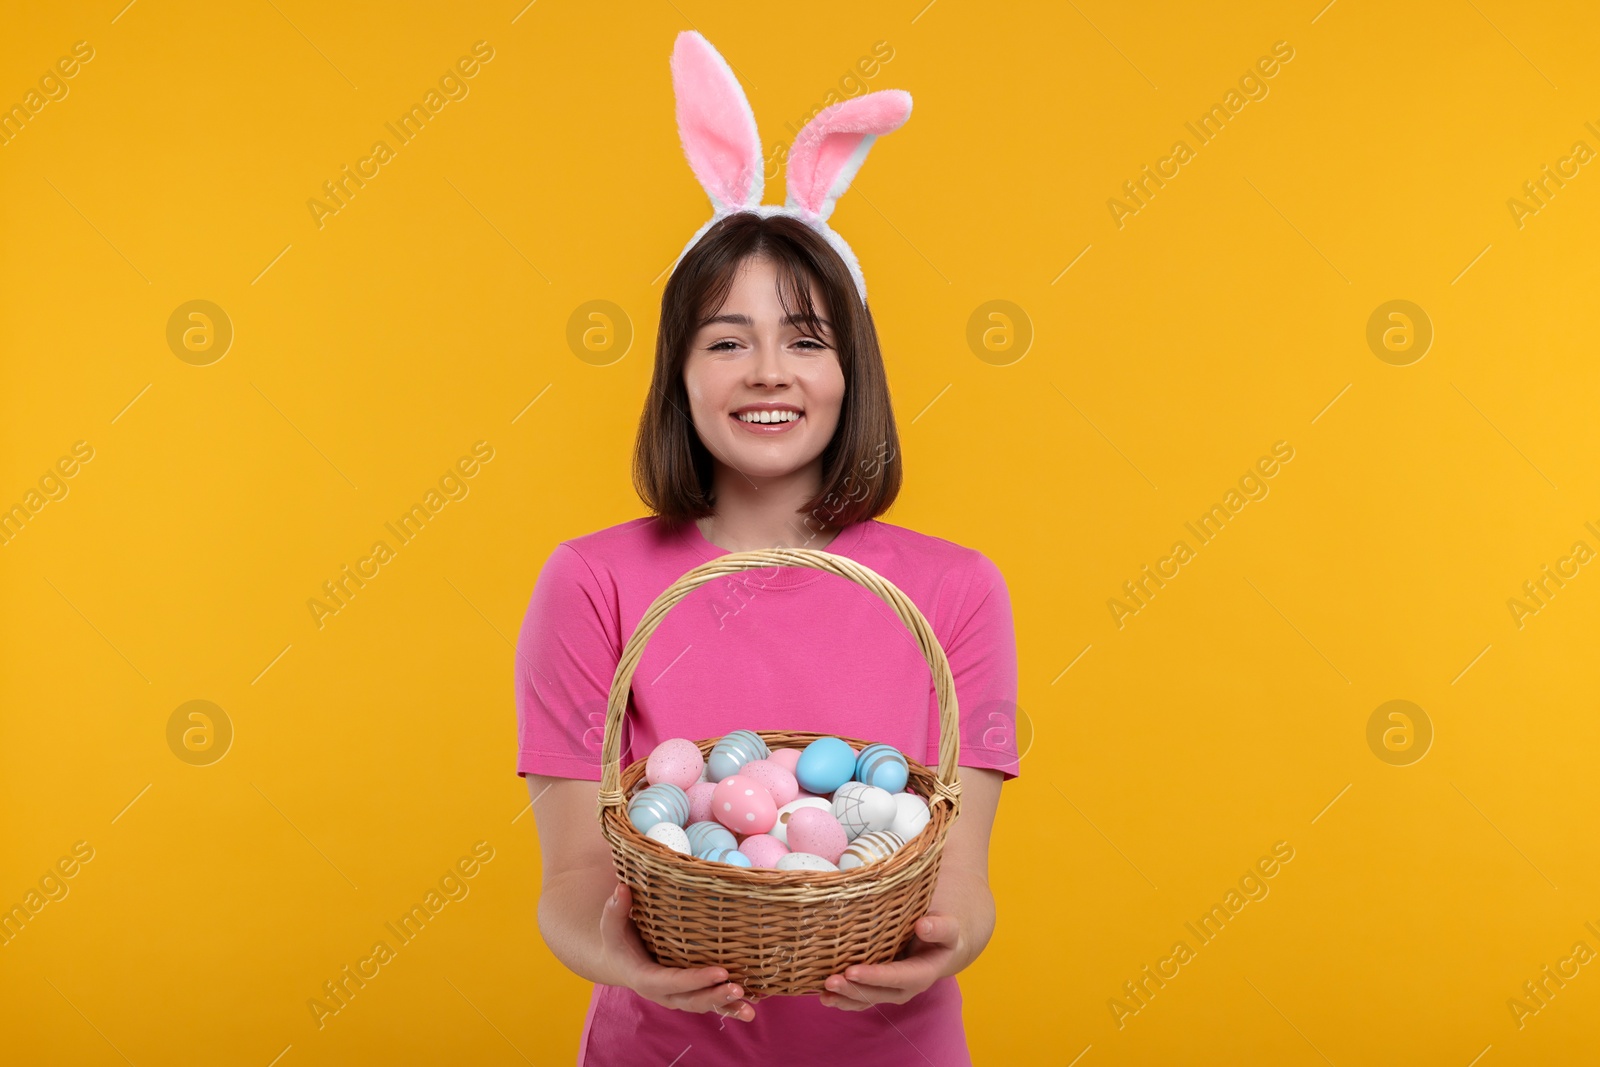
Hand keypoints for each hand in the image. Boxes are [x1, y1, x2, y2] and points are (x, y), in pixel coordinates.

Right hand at [599, 882, 755, 1022]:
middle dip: (715, 996)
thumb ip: (616, 909)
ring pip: (702, 1006)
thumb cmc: (619, 941)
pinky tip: (749, 1010)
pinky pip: (708, 1005)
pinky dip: (729, 1009)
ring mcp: (677, 997)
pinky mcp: (688, 996)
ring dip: (726, 1006)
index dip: (696, 979)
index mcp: (645, 978)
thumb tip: (623, 888)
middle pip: (691, 1000)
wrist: (620, 962)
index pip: (672, 981)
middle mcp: (663, 994)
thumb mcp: (612, 925)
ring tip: (749, 1009)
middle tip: (738, 988)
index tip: (721, 972)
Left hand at [819, 913, 963, 1009]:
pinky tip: (825, 997)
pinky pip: (860, 999)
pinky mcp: (878, 990)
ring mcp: (890, 992)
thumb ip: (940, 927)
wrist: (939, 948)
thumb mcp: (948, 927)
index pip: (897, 977)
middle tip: (830, 981)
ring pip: (866, 1000)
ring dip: (844, 998)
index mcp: (922, 973)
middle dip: (854, 989)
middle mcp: (905, 988)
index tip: (852, 971)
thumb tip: (923, 925)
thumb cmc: (942, 934)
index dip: (875, 976)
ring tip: (824, 994)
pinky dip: (843, 1000)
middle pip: (877, 993)